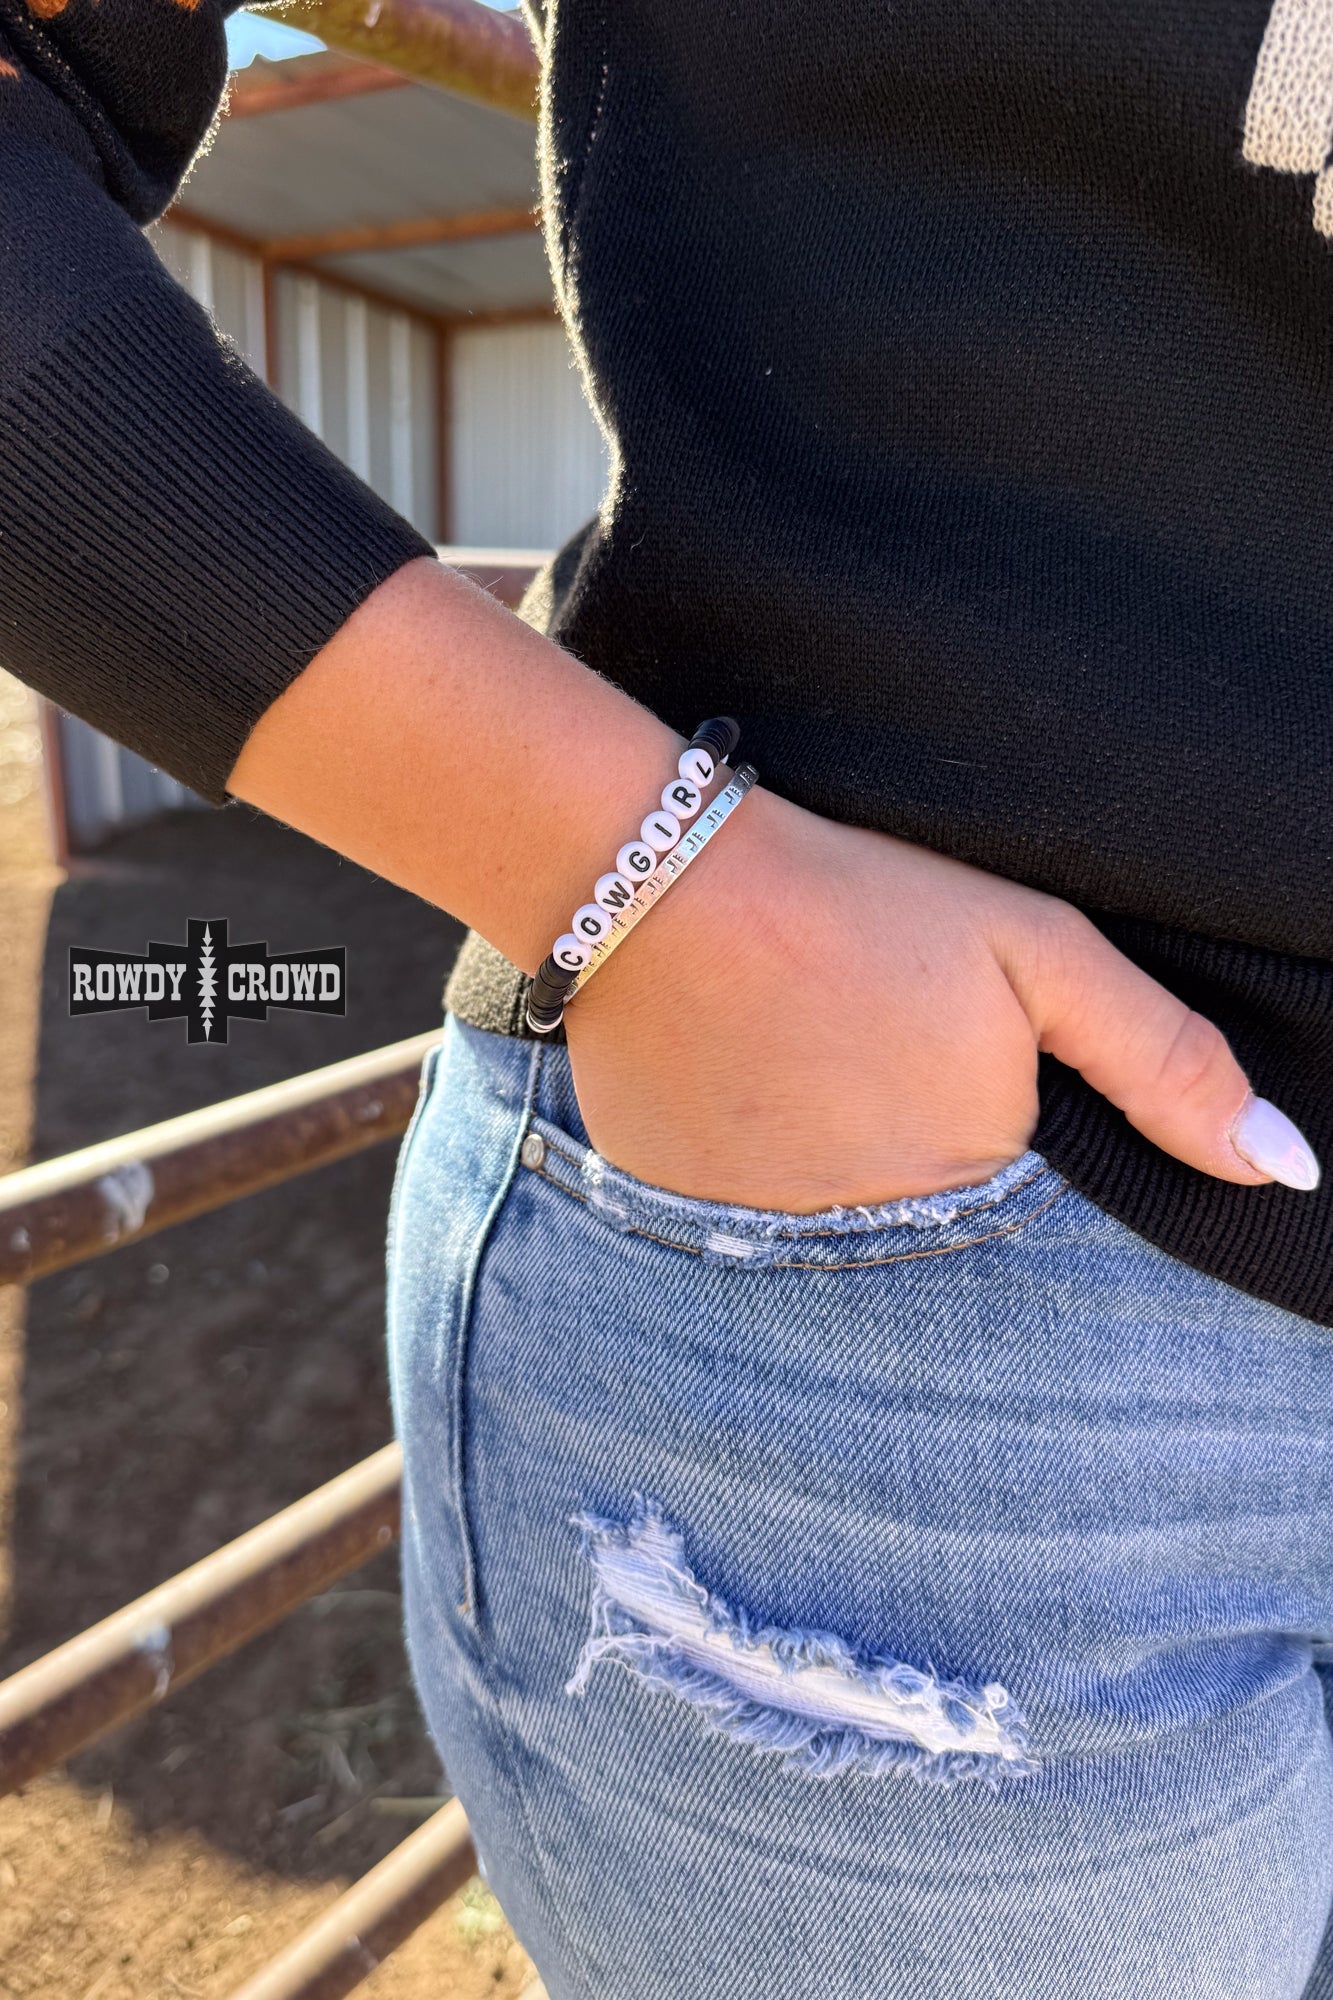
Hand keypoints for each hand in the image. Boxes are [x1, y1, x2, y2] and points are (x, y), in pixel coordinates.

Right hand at [563, 785, 1319, 1211]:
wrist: (655, 877)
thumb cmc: (859, 902)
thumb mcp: (1034, 954)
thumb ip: (1163, 1061)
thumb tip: (1283, 1169)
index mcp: (969, 1192)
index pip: (1041, 1260)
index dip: (1025, 1185)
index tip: (974, 1105)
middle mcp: (862, 1253)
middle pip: (937, 1264)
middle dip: (933, 1188)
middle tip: (877, 1068)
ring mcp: (757, 1251)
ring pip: (838, 1257)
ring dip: (845, 1192)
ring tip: (813, 1075)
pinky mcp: (675, 1226)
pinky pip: (746, 1238)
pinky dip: (759, 1191)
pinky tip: (747, 1098)